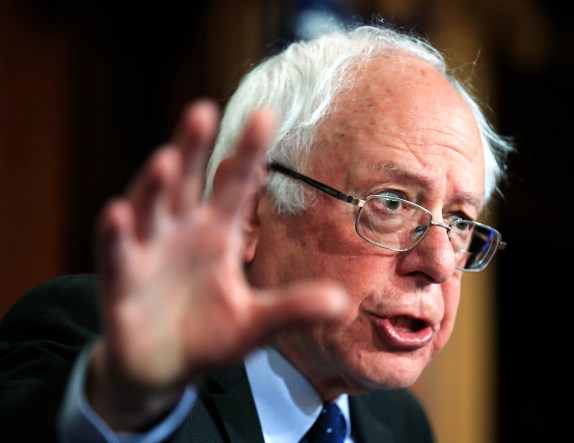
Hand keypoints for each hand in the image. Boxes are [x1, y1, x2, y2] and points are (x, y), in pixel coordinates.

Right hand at [89, 100, 345, 429]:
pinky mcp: (120, 281)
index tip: (266, 116)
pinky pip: (116, 255)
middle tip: (204, 111)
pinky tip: (118, 213)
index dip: (249, 153)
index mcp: (218, 233)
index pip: (236, 185)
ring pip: (150, 209)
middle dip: (194, 148)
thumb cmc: (210, 335)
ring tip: (168, 159)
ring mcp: (148, 252)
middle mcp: (181, 231)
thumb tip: (343, 304)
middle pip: (187, 182)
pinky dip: (115, 236)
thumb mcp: (257, 323)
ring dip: (156, 185)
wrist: (162, 368)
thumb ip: (294, 309)